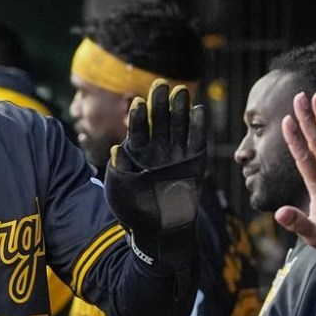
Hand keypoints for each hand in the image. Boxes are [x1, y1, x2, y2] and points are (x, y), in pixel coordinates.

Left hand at [105, 81, 205, 266]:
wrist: (160, 231)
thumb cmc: (135, 212)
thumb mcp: (119, 190)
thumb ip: (117, 169)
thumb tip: (115, 148)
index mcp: (136, 153)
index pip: (137, 129)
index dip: (138, 116)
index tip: (137, 102)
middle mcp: (157, 150)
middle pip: (159, 121)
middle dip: (160, 103)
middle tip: (161, 84)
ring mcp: (176, 155)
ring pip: (178, 126)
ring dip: (180, 108)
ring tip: (180, 90)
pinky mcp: (194, 163)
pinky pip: (197, 141)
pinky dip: (199, 126)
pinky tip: (199, 109)